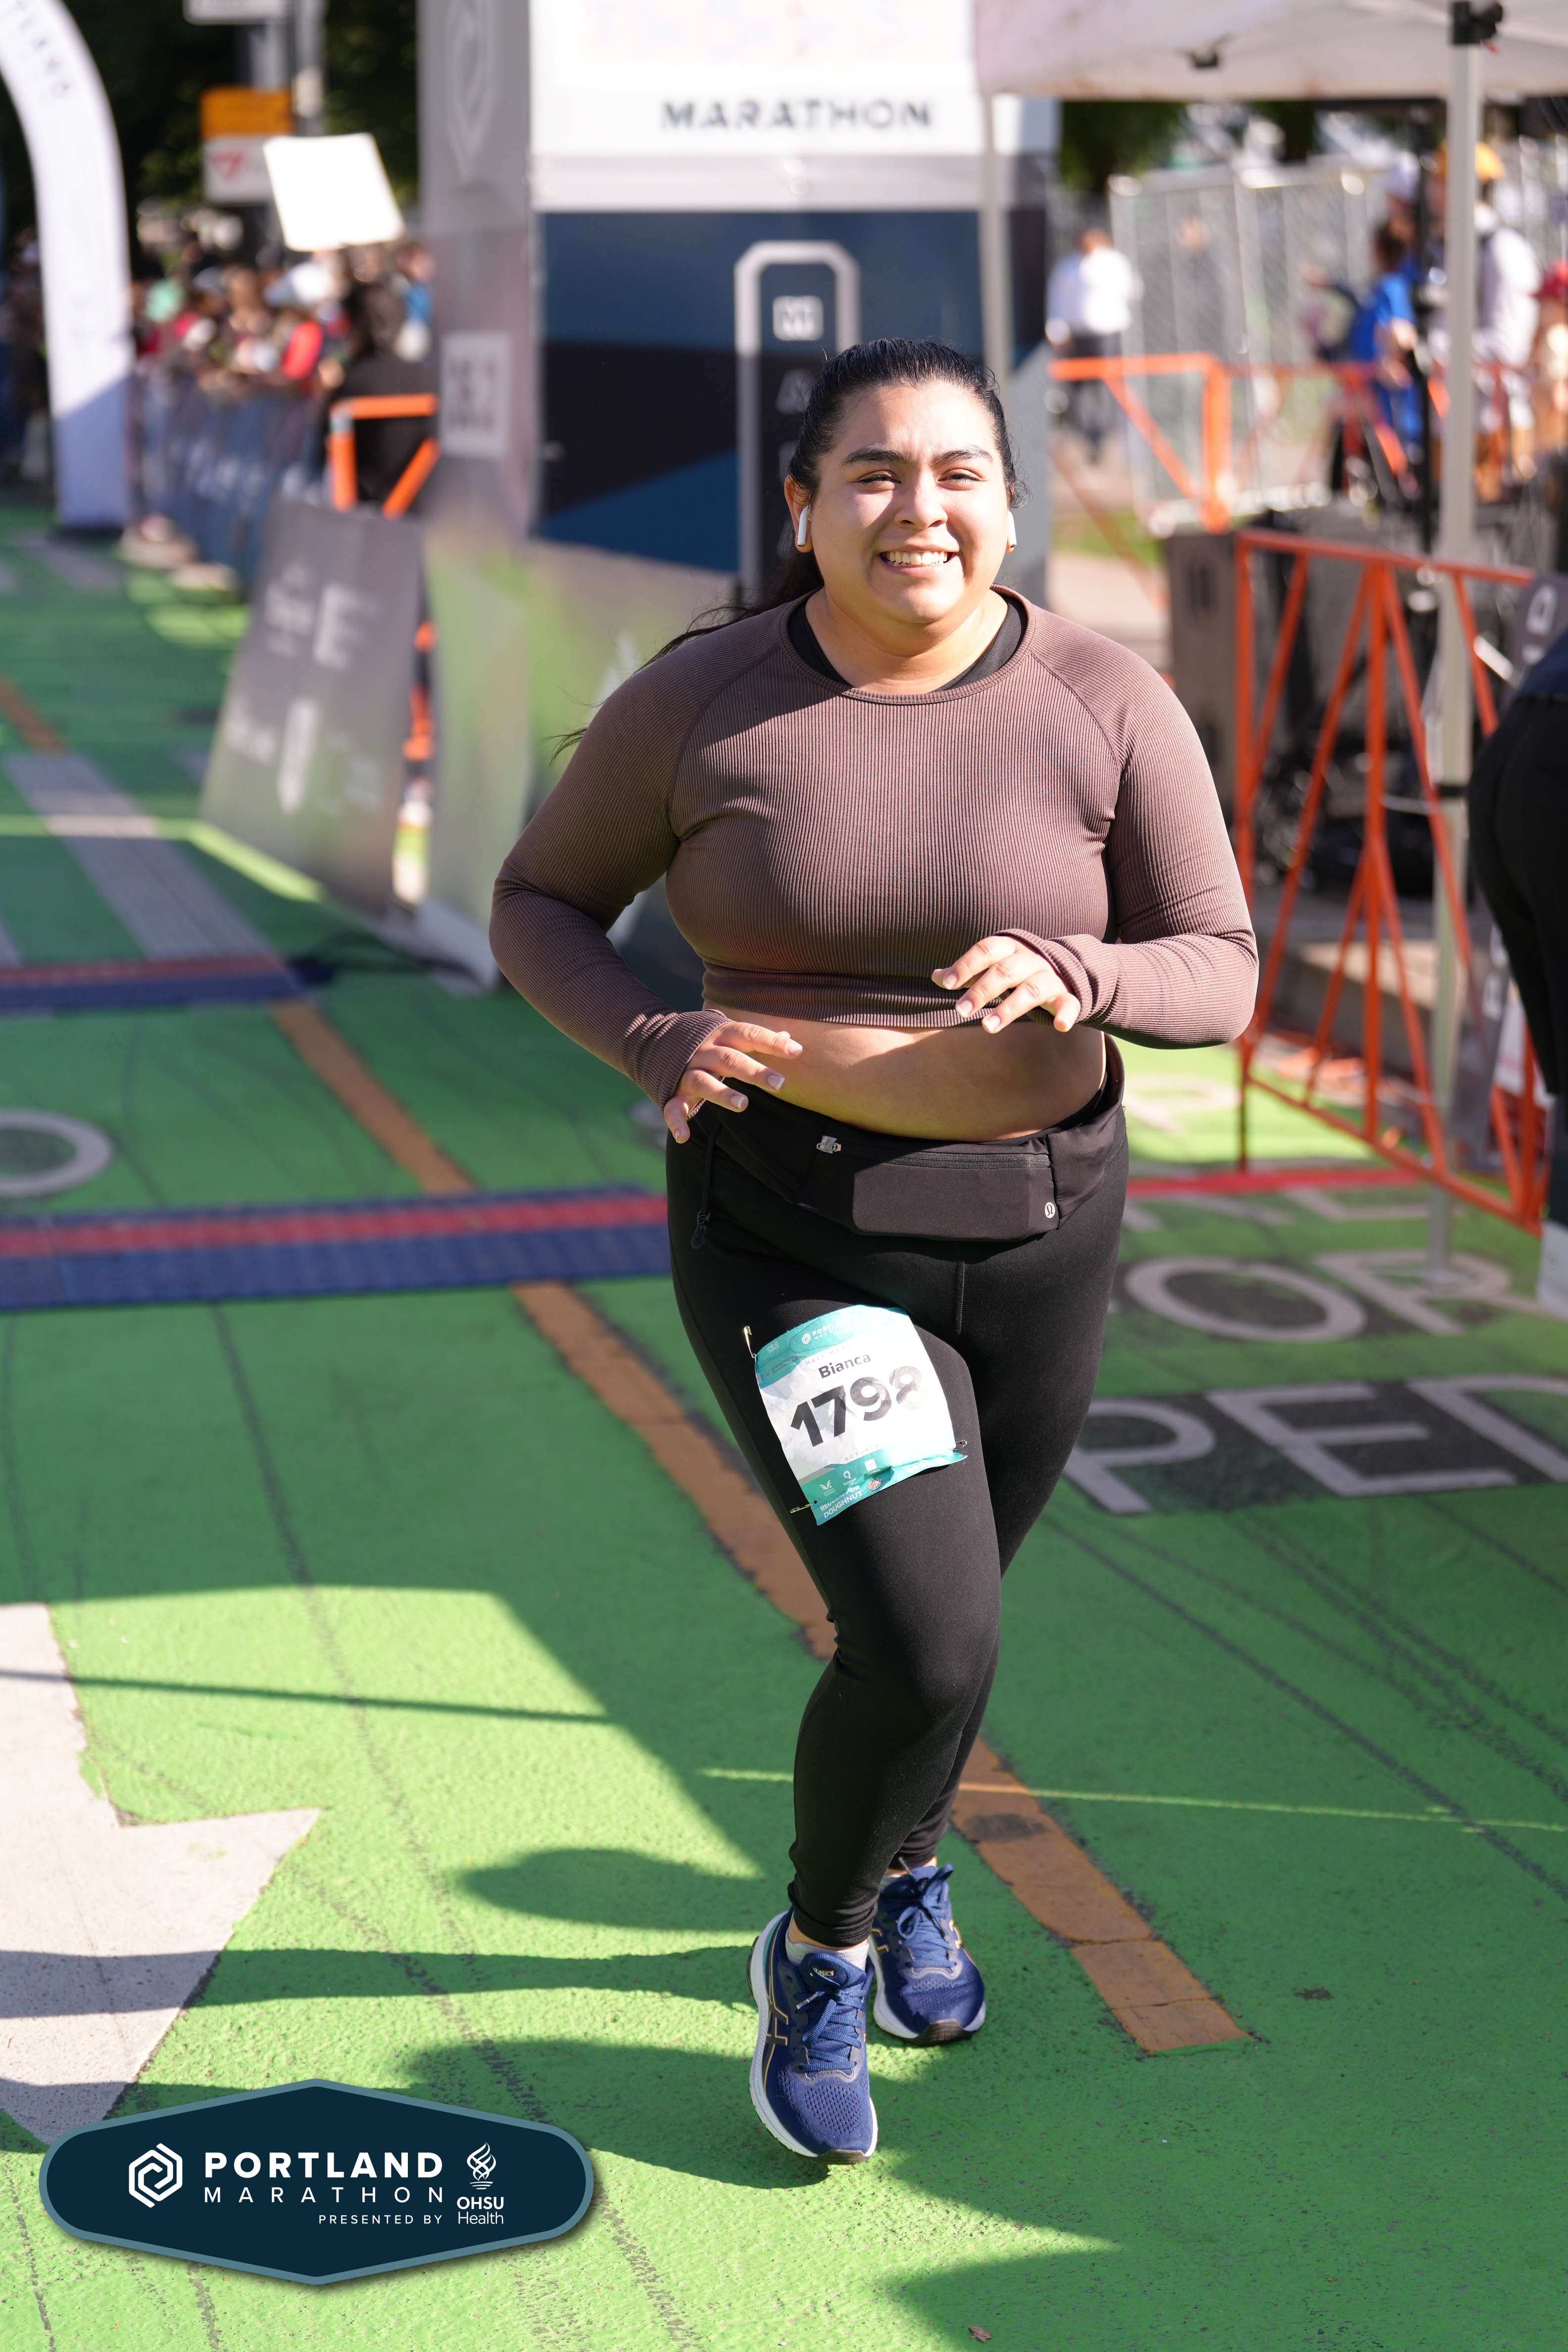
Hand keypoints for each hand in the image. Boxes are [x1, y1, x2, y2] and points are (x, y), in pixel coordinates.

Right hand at [663, 1021, 802, 1141]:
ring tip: (743, 1105)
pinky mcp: (672, 1091)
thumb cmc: (707, 1042)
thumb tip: (789, 1035)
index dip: (772, 1041)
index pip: (748, 1034)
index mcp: (720, 1035)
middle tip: (780, 1084)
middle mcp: (703, 1052)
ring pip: (703, 1081)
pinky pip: (673, 1107)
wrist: (655, 1039)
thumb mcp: (729, 1034)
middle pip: (729, 1059)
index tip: (797, 1050)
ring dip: (721, 1093)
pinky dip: (676, 1122)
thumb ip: (755, 1038)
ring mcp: (686, 1072)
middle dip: (754, 1071)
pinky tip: (683, 1137)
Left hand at [933, 937, 1080, 1033]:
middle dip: (982, 990)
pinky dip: (1066, 1014)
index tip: (947, 984)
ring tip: (988, 1027)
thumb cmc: (1017, 970)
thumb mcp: (993, 965)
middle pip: (1005, 971)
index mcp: (1010, 948)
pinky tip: (1060, 1027)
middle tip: (960, 1010)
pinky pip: (1068, 1003)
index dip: (967, 965)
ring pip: (1030, 990)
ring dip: (1009, 1008)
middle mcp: (1031, 959)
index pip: (986, 949)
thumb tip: (935, 976)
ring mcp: (1050, 977)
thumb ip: (968, 971)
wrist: (1063, 970)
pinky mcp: (1066, 995)